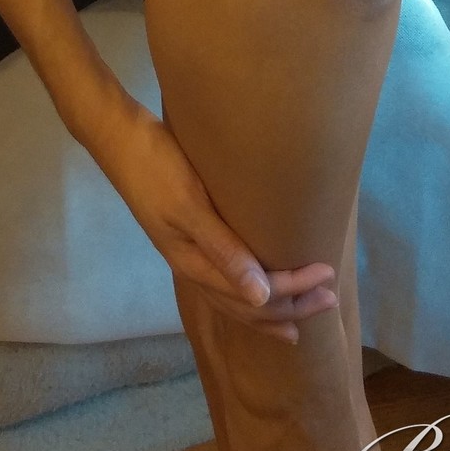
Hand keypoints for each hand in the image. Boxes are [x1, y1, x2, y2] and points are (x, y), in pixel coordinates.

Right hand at [82, 90, 337, 343]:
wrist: (119, 139)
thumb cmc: (157, 167)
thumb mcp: (190, 206)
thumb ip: (223, 252)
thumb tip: (261, 297)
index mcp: (195, 264)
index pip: (254, 295)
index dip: (293, 290)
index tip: (327, 274)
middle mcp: (193, 266)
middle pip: (247, 304)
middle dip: (290, 306)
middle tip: (330, 299)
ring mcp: (187, 252)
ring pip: (236, 297)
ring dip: (273, 305)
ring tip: (302, 311)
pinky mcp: (187, 234)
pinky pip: (225, 279)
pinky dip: (251, 289)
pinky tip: (260, 283)